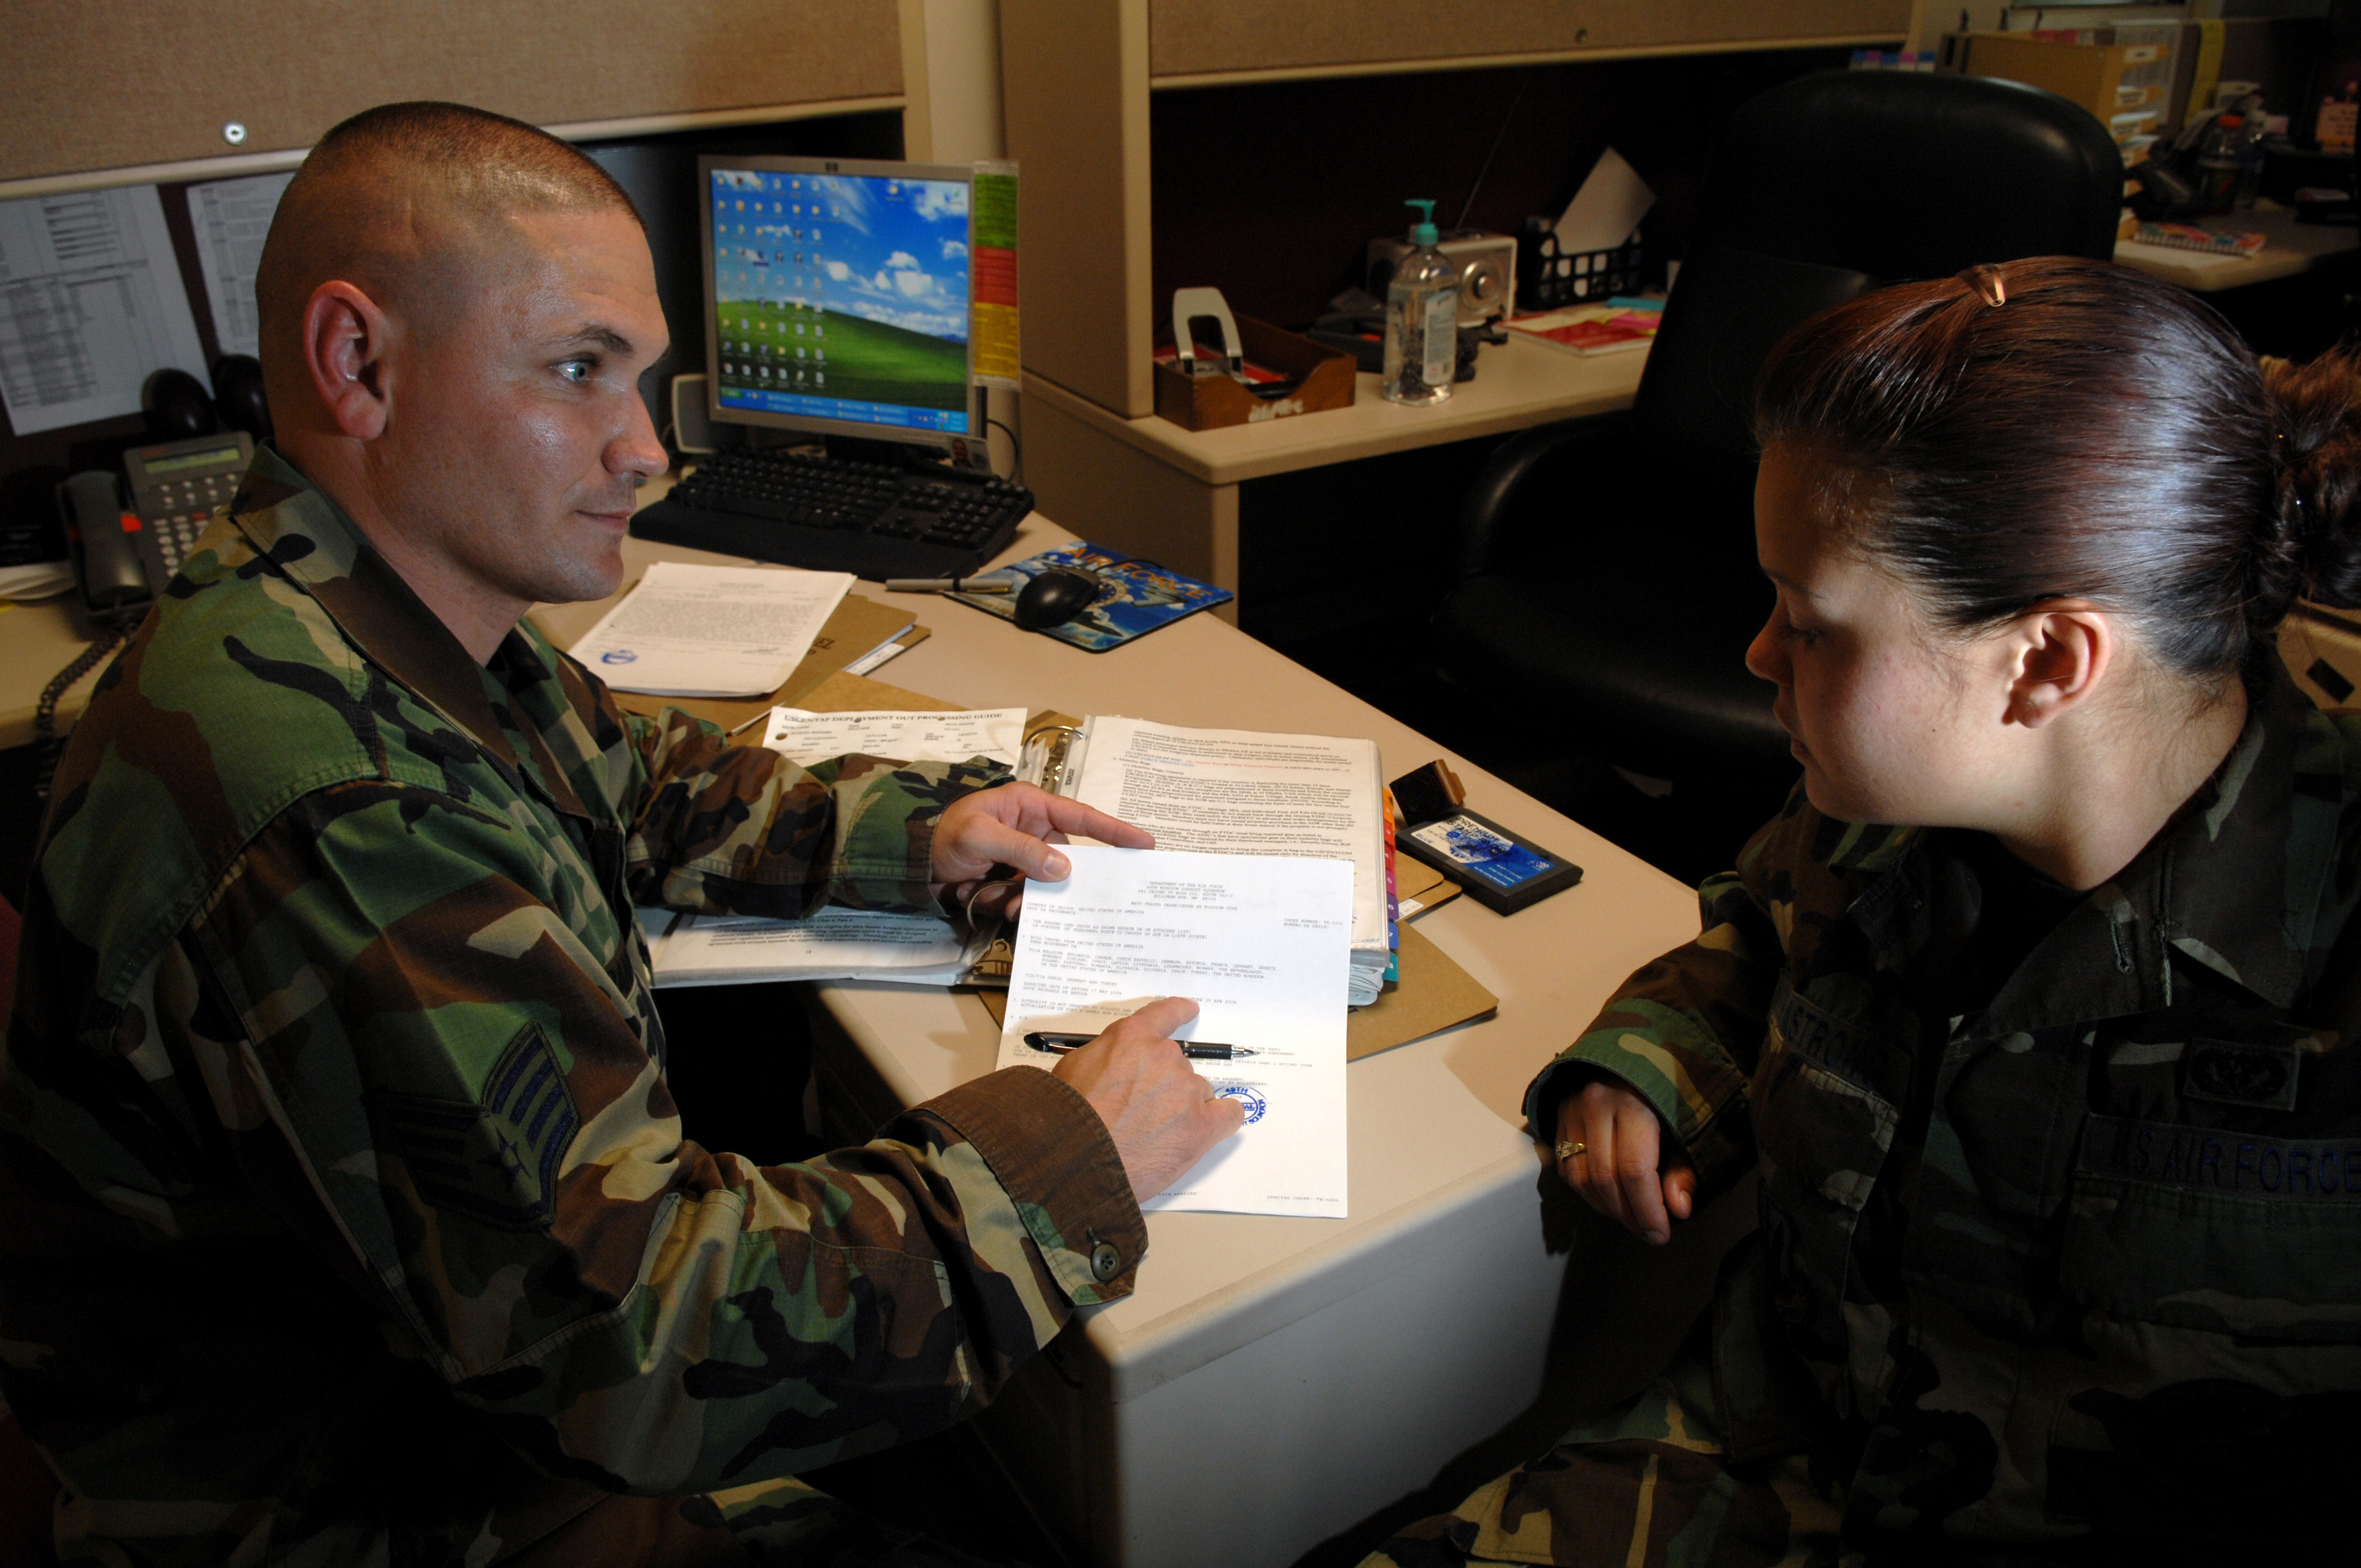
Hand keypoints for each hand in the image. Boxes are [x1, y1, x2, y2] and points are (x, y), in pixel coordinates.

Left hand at [932, 783, 1152, 899]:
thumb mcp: (979, 836)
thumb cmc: (941, 836)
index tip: (1145, 843)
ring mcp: (1024, 855)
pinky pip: (1032, 894)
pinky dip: (1021, 903)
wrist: (910, 863)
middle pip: (1068, 856)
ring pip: (1049, 881)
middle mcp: (1032, 828)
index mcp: (1029, 805)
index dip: (1115, 830)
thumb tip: (1063, 868)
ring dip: (1035, 895)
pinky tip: (1004, 906)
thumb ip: (1021, 850)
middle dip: (1064, 878)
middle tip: (1071, 897)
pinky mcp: (1013, 878)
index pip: (1081, 816)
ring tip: (1012, 903)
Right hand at [1051, 997, 1245, 1201]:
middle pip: (1179, 1066)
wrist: (1075, 1157)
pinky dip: (1221, 1119)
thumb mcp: (1074, 1068)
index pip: (1164, 1014)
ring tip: (1155, 1135)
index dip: (1179, 1012)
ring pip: (1198, 1093)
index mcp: (1132, 1038)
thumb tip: (1111, 1070)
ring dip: (1183, 1109)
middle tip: (1141, 1113)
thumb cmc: (1069, 1118)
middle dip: (1164, 1087)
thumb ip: (1104, 1059)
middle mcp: (1164, 1057)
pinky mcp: (1201, 1124)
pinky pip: (1228, 1114)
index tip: (1189, 1009)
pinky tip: (1208, 1128)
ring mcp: (1186, 1090)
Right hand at [1556, 1081, 1695, 1244]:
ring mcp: (1572, 1109)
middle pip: (1604, 1178)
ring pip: (1580, 1177)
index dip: (1647, 1211)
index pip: (1634, 1171)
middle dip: (1628, 1215)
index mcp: (1635, 1103)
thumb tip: (1679, 1209)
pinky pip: (1567, 1167)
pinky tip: (1608, 1198)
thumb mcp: (1688, 1121)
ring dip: (1605, 1208)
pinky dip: (1586, 1191)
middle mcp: (1597, 1104)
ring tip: (1630, 1217)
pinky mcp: (1559, 1115)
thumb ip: (1684, 1167)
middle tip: (1648, 1231)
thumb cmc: (1669, 1085)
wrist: (1635, 1042)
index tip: (1660, 1234)